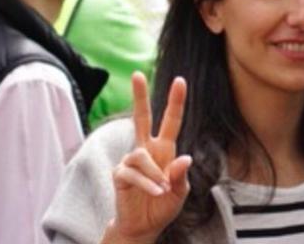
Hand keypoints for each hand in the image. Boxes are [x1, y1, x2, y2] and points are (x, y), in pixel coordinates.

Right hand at [103, 73, 190, 243]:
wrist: (144, 227)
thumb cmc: (162, 207)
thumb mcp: (179, 192)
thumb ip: (181, 176)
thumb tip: (184, 157)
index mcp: (164, 150)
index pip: (170, 121)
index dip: (175, 102)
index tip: (180, 80)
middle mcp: (146, 150)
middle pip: (141, 117)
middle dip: (139, 96)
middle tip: (137, 74)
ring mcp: (130, 161)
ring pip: (140, 155)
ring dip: (155, 174)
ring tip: (161, 190)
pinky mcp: (119, 174)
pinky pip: (132, 173)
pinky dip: (147, 184)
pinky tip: (155, 192)